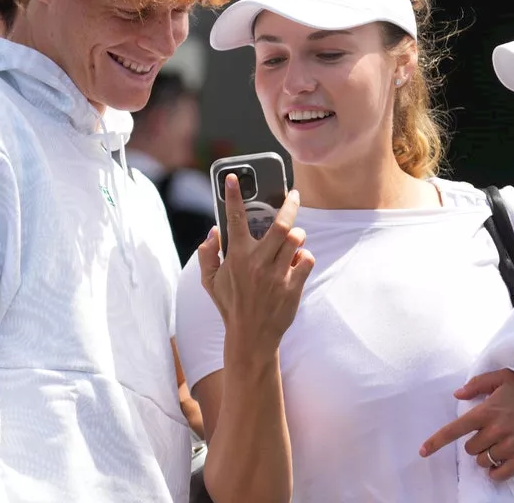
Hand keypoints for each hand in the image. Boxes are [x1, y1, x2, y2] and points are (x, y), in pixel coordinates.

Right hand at [197, 174, 314, 349]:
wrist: (251, 336)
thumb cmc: (230, 305)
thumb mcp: (210, 281)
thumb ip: (207, 254)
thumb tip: (214, 231)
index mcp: (236, 257)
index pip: (234, 218)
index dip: (232, 195)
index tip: (233, 177)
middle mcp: (258, 262)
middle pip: (281, 224)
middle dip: (289, 204)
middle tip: (293, 194)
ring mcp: (277, 275)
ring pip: (296, 240)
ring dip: (297, 234)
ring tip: (293, 237)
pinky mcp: (293, 286)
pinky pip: (307, 260)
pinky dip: (304, 257)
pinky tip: (296, 262)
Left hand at [419, 369, 513, 480]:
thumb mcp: (504, 377)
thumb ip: (478, 384)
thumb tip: (457, 394)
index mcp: (487, 411)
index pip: (455, 429)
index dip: (436, 441)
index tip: (422, 451)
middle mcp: (496, 431)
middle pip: (470, 448)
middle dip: (474, 443)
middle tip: (488, 433)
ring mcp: (511, 446)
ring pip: (483, 461)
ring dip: (485, 456)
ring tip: (496, 445)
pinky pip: (500, 474)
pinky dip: (495, 472)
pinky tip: (498, 464)